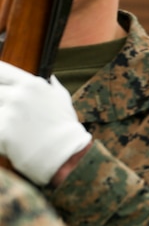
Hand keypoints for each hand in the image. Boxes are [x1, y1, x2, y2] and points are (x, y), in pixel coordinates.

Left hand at [0, 61, 91, 184]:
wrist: (66, 154)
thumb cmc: (65, 128)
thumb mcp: (63, 101)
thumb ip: (53, 87)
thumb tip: (51, 78)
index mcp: (31, 85)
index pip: (1, 70)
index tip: (0, 85)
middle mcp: (18, 96)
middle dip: (1, 100)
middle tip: (8, 110)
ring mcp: (8, 114)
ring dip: (2, 117)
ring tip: (13, 125)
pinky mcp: (2, 132)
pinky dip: (1, 134)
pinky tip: (10, 139)